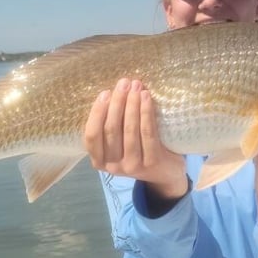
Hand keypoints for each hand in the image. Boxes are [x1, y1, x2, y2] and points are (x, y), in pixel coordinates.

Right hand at [83, 78, 187, 199]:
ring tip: (136, 86)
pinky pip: (147, 133)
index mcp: (100, 161)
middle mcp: (113, 167)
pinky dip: (146, 112)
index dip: (97, 113)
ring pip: (129, 130)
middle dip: (117, 103)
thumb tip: (114, 91)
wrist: (166, 173)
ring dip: (132, 105)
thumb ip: (112, 126)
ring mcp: (133, 166)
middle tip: (123, 83)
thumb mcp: (120, 143)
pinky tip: (146, 97)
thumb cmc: (139, 150)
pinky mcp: (152, 162)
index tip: (104, 93)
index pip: (91, 136)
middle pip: (111, 130)